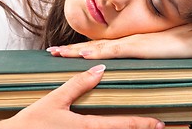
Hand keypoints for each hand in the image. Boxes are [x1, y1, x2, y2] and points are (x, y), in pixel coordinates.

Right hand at [3, 65, 164, 128]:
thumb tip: (99, 69)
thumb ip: (79, 84)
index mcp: (86, 126)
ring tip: (137, 126)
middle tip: (156, 126)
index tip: (158, 123)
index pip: (120, 124)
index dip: (141, 123)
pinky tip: (105, 127)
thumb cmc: (32, 122)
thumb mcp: (56, 99)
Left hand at [47, 24, 191, 58]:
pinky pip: (114, 51)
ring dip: (77, 51)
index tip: (64, 50)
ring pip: (97, 47)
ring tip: (58, 53)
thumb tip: (132, 62)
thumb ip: (142, 55)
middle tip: (52, 51)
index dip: (80, 49)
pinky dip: (98, 53)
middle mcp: (125, 40)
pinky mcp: (140, 47)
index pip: (99, 46)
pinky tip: (85, 54)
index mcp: (128, 42)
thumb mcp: (156, 51)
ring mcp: (131, 43)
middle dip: (71, 49)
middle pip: (93, 46)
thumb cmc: (180, 44)